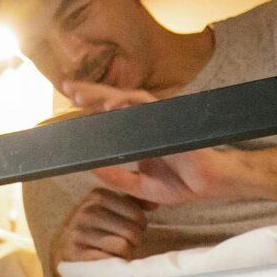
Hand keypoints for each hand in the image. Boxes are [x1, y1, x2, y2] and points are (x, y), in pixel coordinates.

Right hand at [51, 187, 148, 263]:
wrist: (66, 250)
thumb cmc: (97, 229)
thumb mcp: (112, 209)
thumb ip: (134, 201)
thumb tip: (154, 202)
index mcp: (97, 195)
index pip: (138, 215)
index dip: (139, 226)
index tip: (128, 229)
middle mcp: (86, 211)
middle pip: (132, 232)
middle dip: (133, 242)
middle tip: (123, 242)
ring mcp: (78, 232)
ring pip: (123, 247)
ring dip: (124, 254)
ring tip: (114, 251)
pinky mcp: (74, 253)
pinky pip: (109, 261)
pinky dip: (113, 263)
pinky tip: (106, 259)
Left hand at [62, 81, 239, 210]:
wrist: (210, 185)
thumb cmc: (181, 183)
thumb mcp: (142, 187)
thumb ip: (119, 179)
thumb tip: (93, 168)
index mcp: (138, 135)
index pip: (110, 117)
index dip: (91, 108)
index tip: (68, 103)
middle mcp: (145, 123)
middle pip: (114, 102)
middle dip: (90, 93)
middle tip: (67, 88)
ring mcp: (157, 119)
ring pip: (127, 99)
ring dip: (104, 95)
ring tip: (82, 96)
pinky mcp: (169, 120)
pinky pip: (148, 106)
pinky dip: (130, 102)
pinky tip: (113, 105)